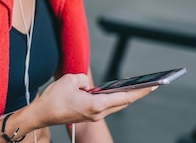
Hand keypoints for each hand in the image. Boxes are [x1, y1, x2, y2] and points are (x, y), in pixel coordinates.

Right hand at [32, 73, 153, 125]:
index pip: (125, 96)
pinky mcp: (87, 116)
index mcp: (97, 104)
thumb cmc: (54, 99)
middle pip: (123, 102)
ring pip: (114, 105)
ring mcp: (93, 116)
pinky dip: (111, 98)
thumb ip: (84, 79)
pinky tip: (112, 92)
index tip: (154, 86)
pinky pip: (104, 106)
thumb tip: (88, 85)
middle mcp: (98, 113)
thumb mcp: (70, 79)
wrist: (41, 114)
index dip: (141, 91)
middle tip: (149, 85)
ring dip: (123, 96)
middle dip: (136, 93)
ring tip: (133, 87)